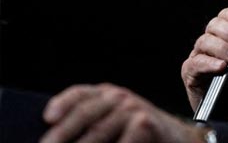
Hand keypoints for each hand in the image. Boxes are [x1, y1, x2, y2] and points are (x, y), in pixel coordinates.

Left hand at [40, 83, 205, 142]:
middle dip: (63, 133)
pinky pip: (123, 141)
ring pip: (99, 131)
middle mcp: (119, 97)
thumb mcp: (113, 122)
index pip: (80, 93)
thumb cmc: (138, 134)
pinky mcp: (146, 122)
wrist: (176, 138)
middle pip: (85, 112)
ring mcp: (133, 108)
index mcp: (107, 94)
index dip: (62, 103)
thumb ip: (92, 123)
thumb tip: (56, 137)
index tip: (47, 118)